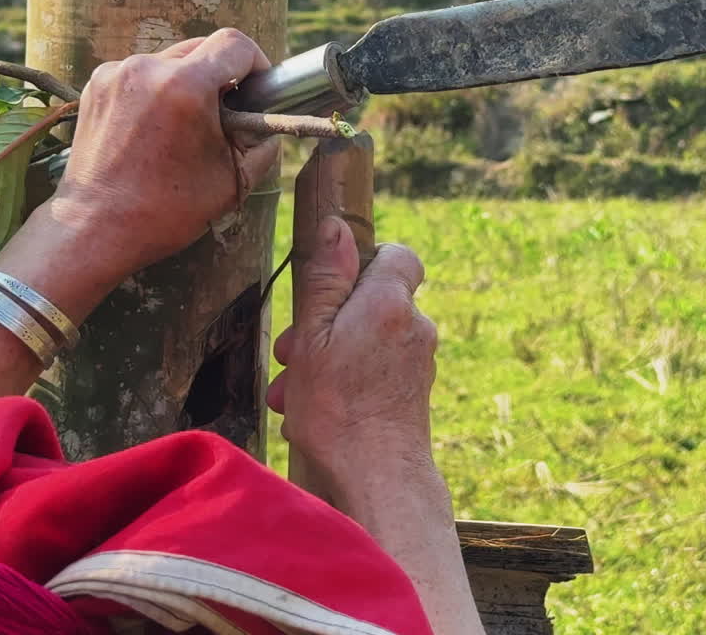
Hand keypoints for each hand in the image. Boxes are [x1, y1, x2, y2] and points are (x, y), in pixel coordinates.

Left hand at [50, 29, 279, 274]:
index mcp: (185, 88)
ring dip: (187, 83)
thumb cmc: (167, 210)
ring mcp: (117, 73)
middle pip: (202, 48)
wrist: (96, 226)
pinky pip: (142, 74)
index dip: (257, 62)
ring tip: (184, 127)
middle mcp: (147, 69)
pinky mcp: (97, 84)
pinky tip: (155, 129)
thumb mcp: (233, 180)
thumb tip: (267, 118)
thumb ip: (262, 141)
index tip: (258, 88)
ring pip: (171, 60)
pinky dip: (156, 92)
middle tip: (225, 114)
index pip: (235, 44)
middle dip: (222, 75)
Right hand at [267, 217, 440, 493]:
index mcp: (390, 302)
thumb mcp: (313, 335)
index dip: (364, 262)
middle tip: (287, 355)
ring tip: (289, 394)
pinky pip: (374, 373)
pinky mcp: (413, 394)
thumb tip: (336, 226)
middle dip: (324, 325)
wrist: (378, 479)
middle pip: (370, 303)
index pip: (398, 255)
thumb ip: (325, 279)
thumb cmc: (338, 408)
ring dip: (326, 361)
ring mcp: (418, 363)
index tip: (330, 286)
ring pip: (365, 342)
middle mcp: (415, 327)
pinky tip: (311, 413)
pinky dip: (345, 384)